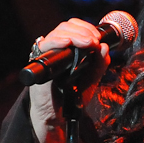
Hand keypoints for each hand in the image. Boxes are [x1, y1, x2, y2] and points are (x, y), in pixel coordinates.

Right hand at [28, 19, 111, 142]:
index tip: (98, 38)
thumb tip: (104, 48)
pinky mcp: (39, 63)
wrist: (57, 116)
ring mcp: (46, 55)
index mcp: (68, 50)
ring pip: (57, 32)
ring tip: (88, 42)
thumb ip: (98, 66)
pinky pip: (44, 45)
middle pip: (66, 26)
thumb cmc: (71, 97)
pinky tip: (68, 43)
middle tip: (94, 40)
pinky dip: (58, 41)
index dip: (87, 28)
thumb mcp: (90, 80)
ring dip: (74, 34)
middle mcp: (56, 49)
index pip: (75, 28)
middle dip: (83, 30)